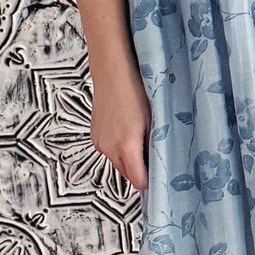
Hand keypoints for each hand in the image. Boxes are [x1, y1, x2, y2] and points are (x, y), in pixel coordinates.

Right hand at [90, 58, 149, 192]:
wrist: (112, 73)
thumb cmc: (136, 92)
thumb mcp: (153, 120)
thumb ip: (154, 146)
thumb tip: (158, 162)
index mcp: (126, 147)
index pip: (138, 181)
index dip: (150, 181)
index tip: (160, 175)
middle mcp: (109, 149)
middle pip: (127, 175)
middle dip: (140, 171)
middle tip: (154, 157)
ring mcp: (100, 143)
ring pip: (117, 163)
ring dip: (129, 160)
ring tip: (141, 141)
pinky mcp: (95, 136)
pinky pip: (110, 152)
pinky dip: (119, 149)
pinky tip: (127, 133)